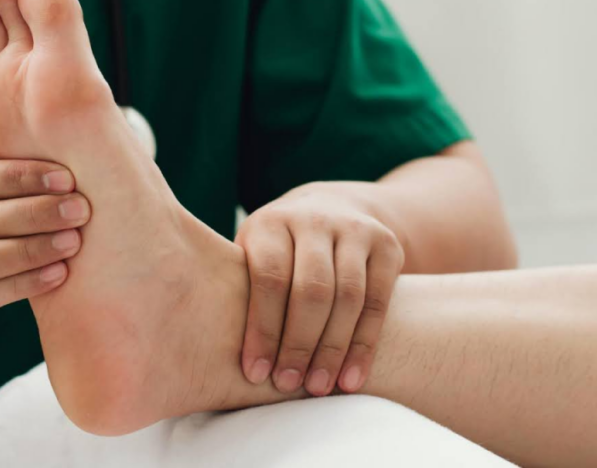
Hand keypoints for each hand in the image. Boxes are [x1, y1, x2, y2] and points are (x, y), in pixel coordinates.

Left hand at [237, 183, 404, 396]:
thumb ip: (239, 290)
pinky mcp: (386, 245)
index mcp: (271, 223)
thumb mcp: (252, 253)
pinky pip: (378, 302)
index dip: (263, 329)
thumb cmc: (277, 250)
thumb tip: (210, 350)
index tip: (255, 372)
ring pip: (348, 298)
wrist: (332, 208)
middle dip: (299, 344)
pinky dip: (364, 345)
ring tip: (318, 389)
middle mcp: (313, 220)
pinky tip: (351, 378)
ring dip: (333, 350)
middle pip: (311, 290)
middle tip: (288, 386)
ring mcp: (353, 229)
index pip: (268, 278)